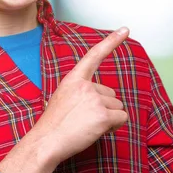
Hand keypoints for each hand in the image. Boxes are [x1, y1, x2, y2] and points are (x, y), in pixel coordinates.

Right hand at [36, 27, 129, 163]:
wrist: (46, 142)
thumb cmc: (54, 124)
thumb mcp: (63, 97)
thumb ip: (81, 91)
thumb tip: (100, 98)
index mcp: (74, 79)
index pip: (94, 55)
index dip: (112, 41)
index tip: (126, 29)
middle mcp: (86, 86)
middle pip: (111, 94)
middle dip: (104, 108)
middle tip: (84, 119)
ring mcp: (95, 100)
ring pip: (117, 107)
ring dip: (108, 118)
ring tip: (88, 126)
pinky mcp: (103, 116)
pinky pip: (121, 118)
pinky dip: (114, 126)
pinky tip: (98, 130)